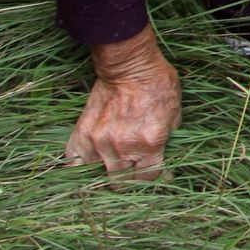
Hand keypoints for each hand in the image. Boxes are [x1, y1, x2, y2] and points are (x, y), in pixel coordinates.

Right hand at [63, 28, 178, 177]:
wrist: (130, 67)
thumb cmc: (158, 85)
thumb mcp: (175, 112)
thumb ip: (169, 137)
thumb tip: (166, 153)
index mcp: (150, 144)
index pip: (148, 178)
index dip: (152, 178)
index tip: (154, 173)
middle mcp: (122, 147)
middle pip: (121, 183)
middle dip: (129, 180)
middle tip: (132, 173)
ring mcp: (99, 142)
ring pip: (99, 175)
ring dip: (106, 172)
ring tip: (112, 167)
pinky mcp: (81, 134)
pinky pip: (74, 162)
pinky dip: (81, 166)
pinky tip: (90, 163)